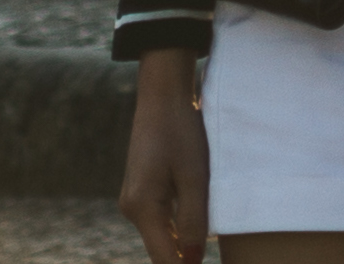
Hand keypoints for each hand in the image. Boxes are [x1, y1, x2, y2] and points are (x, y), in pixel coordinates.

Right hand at [117, 48, 208, 263]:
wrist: (163, 96)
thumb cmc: (182, 132)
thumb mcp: (195, 177)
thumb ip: (193, 221)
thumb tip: (193, 261)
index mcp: (142, 208)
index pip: (164, 259)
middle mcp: (132, 209)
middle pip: (161, 250)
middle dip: (185, 257)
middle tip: (211, 256)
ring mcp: (134, 200)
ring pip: (162, 235)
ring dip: (184, 241)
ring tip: (207, 244)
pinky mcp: (141, 191)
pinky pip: (161, 220)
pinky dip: (179, 226)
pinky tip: (199, 221)